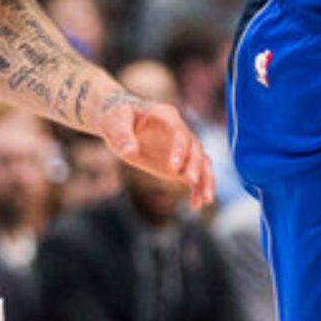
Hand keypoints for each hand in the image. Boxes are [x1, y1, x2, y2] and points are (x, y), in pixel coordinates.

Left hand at [98, 94, 215, 206]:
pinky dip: (198, 189)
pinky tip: (197, 204)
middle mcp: (179, 131)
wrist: (120, 126)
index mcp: (165, 116)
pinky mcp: (180, 163)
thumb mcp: (115, 123)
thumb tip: (130, 151)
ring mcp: (182, 148)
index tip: (173, 168)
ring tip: (205, 199)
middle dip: (194, 166)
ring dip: (205, 180)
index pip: (179, 132)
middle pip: (195, 148)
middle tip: (190, 182)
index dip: (179, 149)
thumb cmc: (117, 119)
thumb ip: (122, 136)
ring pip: (202, 162)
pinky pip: (194, 176)